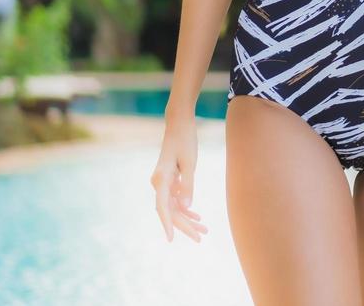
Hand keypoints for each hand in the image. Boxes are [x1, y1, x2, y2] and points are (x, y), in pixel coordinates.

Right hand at [150, 114, 209, 243]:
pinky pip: (176, 199)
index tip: (171, 239)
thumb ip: (188, 185)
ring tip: (204, 230)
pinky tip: (198, 217)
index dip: (167, 225)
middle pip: (170, 211)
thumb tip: (187, 206)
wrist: (179, 125)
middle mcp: (158, 183)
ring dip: (188, 219)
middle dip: (185, 226)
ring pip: (174, 207)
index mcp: (160, 180)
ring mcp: (163, 183)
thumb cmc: (185, 141)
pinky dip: (186, 208)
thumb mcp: (190, 163)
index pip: (163, 208)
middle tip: (200, 238)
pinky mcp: (169, 180)